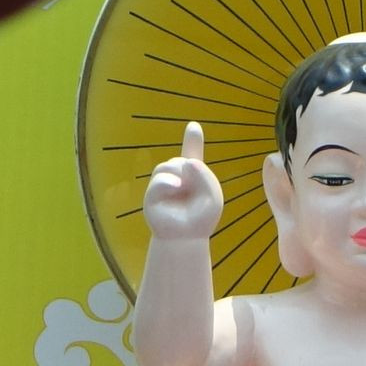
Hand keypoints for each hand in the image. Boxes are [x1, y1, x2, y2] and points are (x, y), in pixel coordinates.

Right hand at [144, 121, 223, 241]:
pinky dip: (168, 181)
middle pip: (179, 160)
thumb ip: (206, 176)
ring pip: (167, 165)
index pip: (191, 154)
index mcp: (193, 176)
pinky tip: (176, 187)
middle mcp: (176, 178)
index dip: (192, 140)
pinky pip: (159, 180)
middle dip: (189, 167)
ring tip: (182, 187)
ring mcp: (163, 186)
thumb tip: (186, 163)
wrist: (186, 239)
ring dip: (177, 172)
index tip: (193, 126)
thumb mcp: (213, 196)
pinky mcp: (152, 196)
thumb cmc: (201, 219)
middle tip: (193, 185)